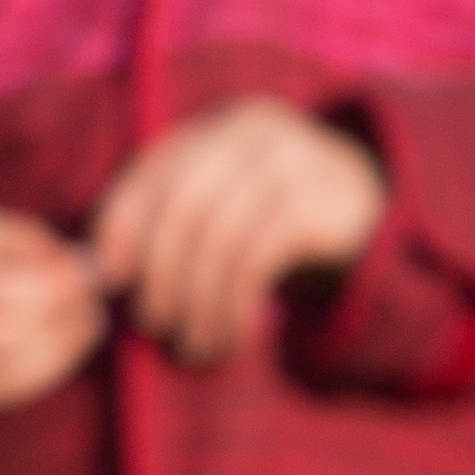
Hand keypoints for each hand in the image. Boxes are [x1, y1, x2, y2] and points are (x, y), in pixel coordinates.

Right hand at [0, 199, 107, 430]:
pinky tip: (54, 349)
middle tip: (93, 303)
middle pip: (2, 345)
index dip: (53, 287)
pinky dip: (35, 376)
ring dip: (60, 356)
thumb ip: (15, 239)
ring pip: (2, 384)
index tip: (87, 271)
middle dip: (62, 324)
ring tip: (85, 325)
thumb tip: (82, 266)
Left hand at [86, 101, 386, 368]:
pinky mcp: (317, 202)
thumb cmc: (275, 223)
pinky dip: (233, 308)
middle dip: (159, 273)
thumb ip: (171, 222)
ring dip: (197, 303)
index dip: (120, 225)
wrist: (374, 218)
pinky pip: (255, 261)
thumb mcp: (224, 206)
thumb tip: (100, 270)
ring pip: (217, 237)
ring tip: (192, 346)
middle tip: (153, 323)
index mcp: (214, 128)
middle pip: (180, 206)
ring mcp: (290, 161)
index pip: (150, 172)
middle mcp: (249, 132)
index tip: (110, 279)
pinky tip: (230, 340)